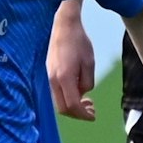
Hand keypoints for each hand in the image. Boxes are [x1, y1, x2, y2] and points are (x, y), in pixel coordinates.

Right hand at [47, 4, 97, 120]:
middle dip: (77, 114)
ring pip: (59, 102)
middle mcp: (53, 80)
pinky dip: (68, 97)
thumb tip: (82, 94)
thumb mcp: (89, 63)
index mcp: (64, 77)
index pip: (72, 105)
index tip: (93, 116)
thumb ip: (87, 82)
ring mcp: (49, 76)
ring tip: (87, 101)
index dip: (83, 114)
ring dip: (73, 106)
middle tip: (91, 110)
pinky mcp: (49, 73)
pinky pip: (57, 93)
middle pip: (63, 108)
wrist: (64, 26)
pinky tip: (78, 92)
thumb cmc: (79, 42)